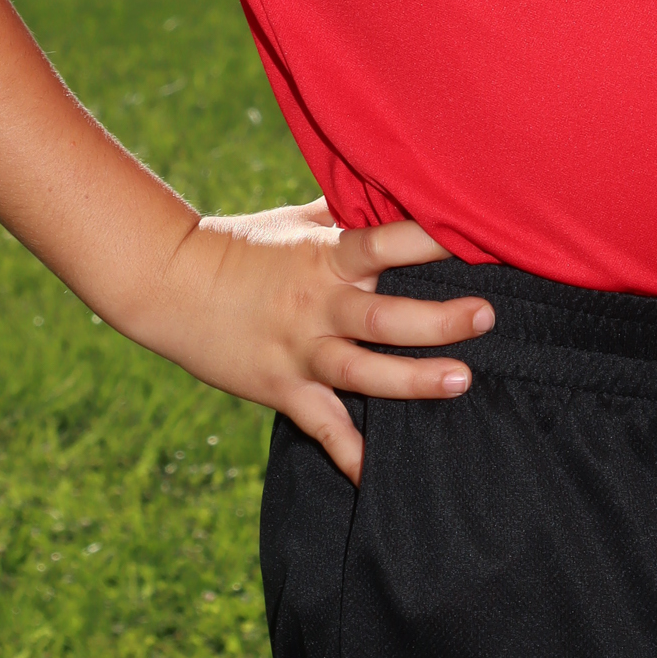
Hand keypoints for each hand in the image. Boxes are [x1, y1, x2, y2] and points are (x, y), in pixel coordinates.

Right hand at [138, 199, 492, 480]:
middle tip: (486, 316)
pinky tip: (377, 476)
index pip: (385, 241)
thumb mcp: (298, 220)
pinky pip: (321, 427)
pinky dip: (348, 454)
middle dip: (438, 319)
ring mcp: (300, 350)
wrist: (170, 284)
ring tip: (461, 380)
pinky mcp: (282, 389)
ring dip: (412, 380)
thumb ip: (349, 209)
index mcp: (325, 256)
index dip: (430, 238)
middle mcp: (317, 305)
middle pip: (384, 316)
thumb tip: (398, 181)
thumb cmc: (242, 245)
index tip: (478, 234)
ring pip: (363, 371)